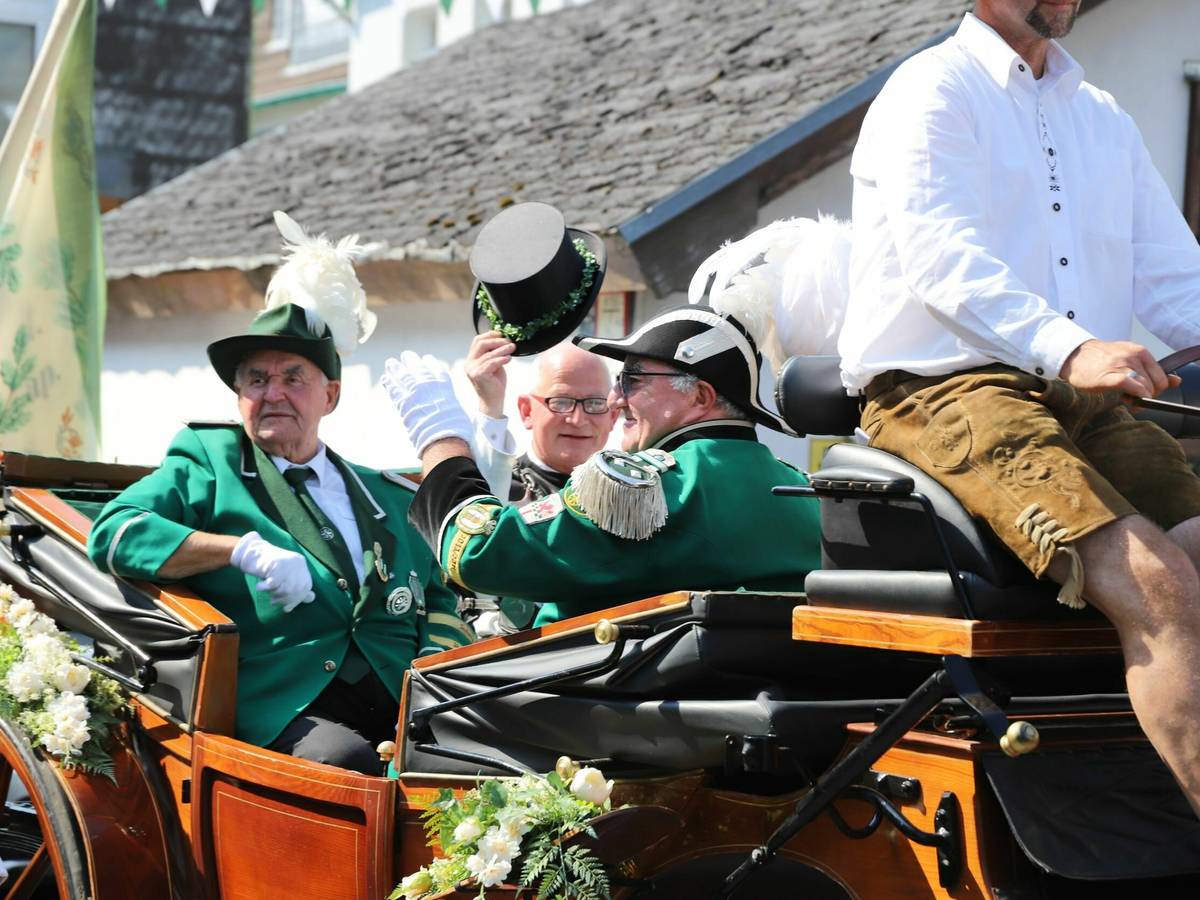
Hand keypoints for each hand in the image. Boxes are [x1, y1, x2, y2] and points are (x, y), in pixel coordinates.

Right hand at [231, 531, 314, 612]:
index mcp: (301, 564)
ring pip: (287, 589)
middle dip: (286, 600)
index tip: (286, 607)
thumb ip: (298, 586)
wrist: (250, 553)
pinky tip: (260, 586)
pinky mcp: (275, 564)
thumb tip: (312, 598)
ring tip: (268, 591)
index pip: (306, 586)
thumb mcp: (285, 577)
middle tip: (274, 601)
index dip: (297, 599)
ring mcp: (287, 562)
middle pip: (298, 590)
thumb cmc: (267, 569)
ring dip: (275, 595)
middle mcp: (297, 562)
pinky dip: (264, 588)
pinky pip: (273, 585)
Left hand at [381, 352, 474, 455]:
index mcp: (444, 386)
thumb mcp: (457, 411)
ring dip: (396, 368)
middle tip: (406, 355)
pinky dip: (389, 383)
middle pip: (418, 368)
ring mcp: (415, 393)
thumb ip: (450, 406)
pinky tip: (385, 378)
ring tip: (390, 363)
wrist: (443, 437)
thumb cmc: (456, 429)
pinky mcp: (403, 403)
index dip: (430, 363)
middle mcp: (429, 386)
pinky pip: (394, 390)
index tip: (426, 358)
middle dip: (411, 361)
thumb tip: (452, 411)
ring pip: (403, 376)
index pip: (436, 369)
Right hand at [465, 331, 515, 417]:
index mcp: (471, 359)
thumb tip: (503, 340)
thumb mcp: (494, 365)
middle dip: (496, 341)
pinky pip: (491, 363)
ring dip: (502, 349)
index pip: (477, 341)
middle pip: (481, 344)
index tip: (502, 334)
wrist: (492, 402)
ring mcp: (473, 369)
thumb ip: (494, 354)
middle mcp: (469, 363)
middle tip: (509, 342)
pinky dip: (501, 359)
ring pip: (488, 354)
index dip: (490, 335)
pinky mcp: (479, 375)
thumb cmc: (494, 384)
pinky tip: (509, 358)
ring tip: (513, 348)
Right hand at [1058, 339, 1179, 397]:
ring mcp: (1122, 365)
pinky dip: (1134, 396)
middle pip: (1154, 386)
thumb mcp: (1130, 360)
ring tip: (1124, 397)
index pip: (1162, 378)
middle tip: (1132, 398)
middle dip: (1146, 396)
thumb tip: (1177, 381)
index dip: (1155, 391)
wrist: (1074, 355)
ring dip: (1137, 399)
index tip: (1144, 394)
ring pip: (1144, 389)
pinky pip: (1132, 388)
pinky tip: (1126, 398)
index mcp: (1141, 352)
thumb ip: (1153, 371)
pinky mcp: (1110, 376)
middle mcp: (1134, 356)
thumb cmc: (1101, 360)